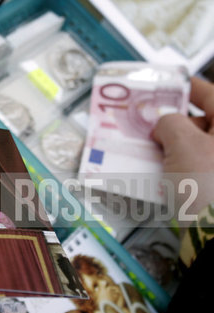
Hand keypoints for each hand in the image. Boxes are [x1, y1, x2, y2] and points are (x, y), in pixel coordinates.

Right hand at [153, 77, 213, 217]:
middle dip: (169, 122)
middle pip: (198, 122)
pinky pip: (189, 168)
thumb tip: (163, 122)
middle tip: (145, 123)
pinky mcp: (211, 187)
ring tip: (143, 149)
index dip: (181, 87)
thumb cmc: (211, 188)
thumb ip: (169, 122)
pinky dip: (172, 167)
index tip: (163, 85)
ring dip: (167, 147)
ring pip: (191, 147)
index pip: (208, 93)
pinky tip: (154, 171)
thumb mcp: (184, 144)